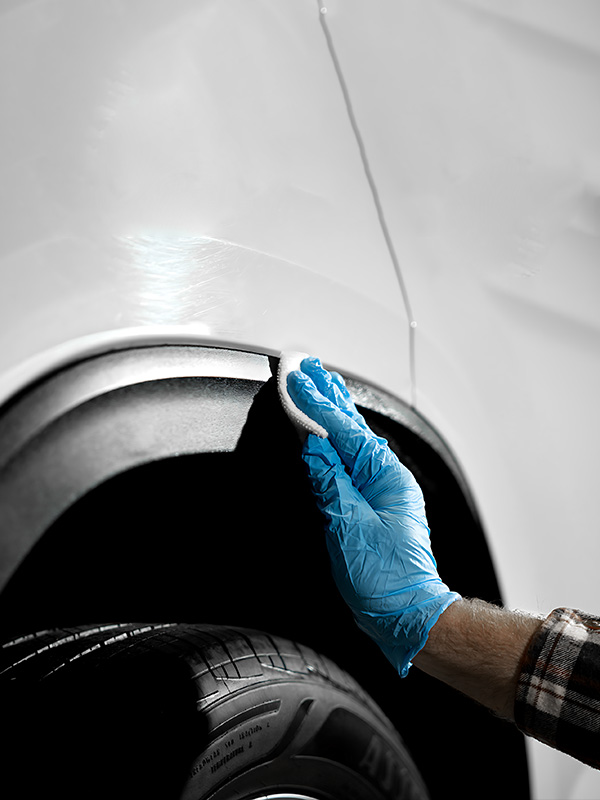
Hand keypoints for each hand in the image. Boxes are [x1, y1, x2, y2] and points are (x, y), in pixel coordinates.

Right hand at [287, 358, 460, 676]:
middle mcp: (388, 477)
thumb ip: (330, 483)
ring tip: (322, 388)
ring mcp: (384, 490)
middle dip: (329, 397)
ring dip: (334, 413)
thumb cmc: (386, 578)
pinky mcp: (375, 504)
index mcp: (385, 476)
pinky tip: (333, 434)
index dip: (317, 403)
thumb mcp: (348, 526)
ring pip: (354, 441)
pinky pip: (353, 460)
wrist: (408, 613)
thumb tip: (314, 450)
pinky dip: (339, 440)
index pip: (344, 430)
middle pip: (352, 427)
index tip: (298, 379)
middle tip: (309, 369)